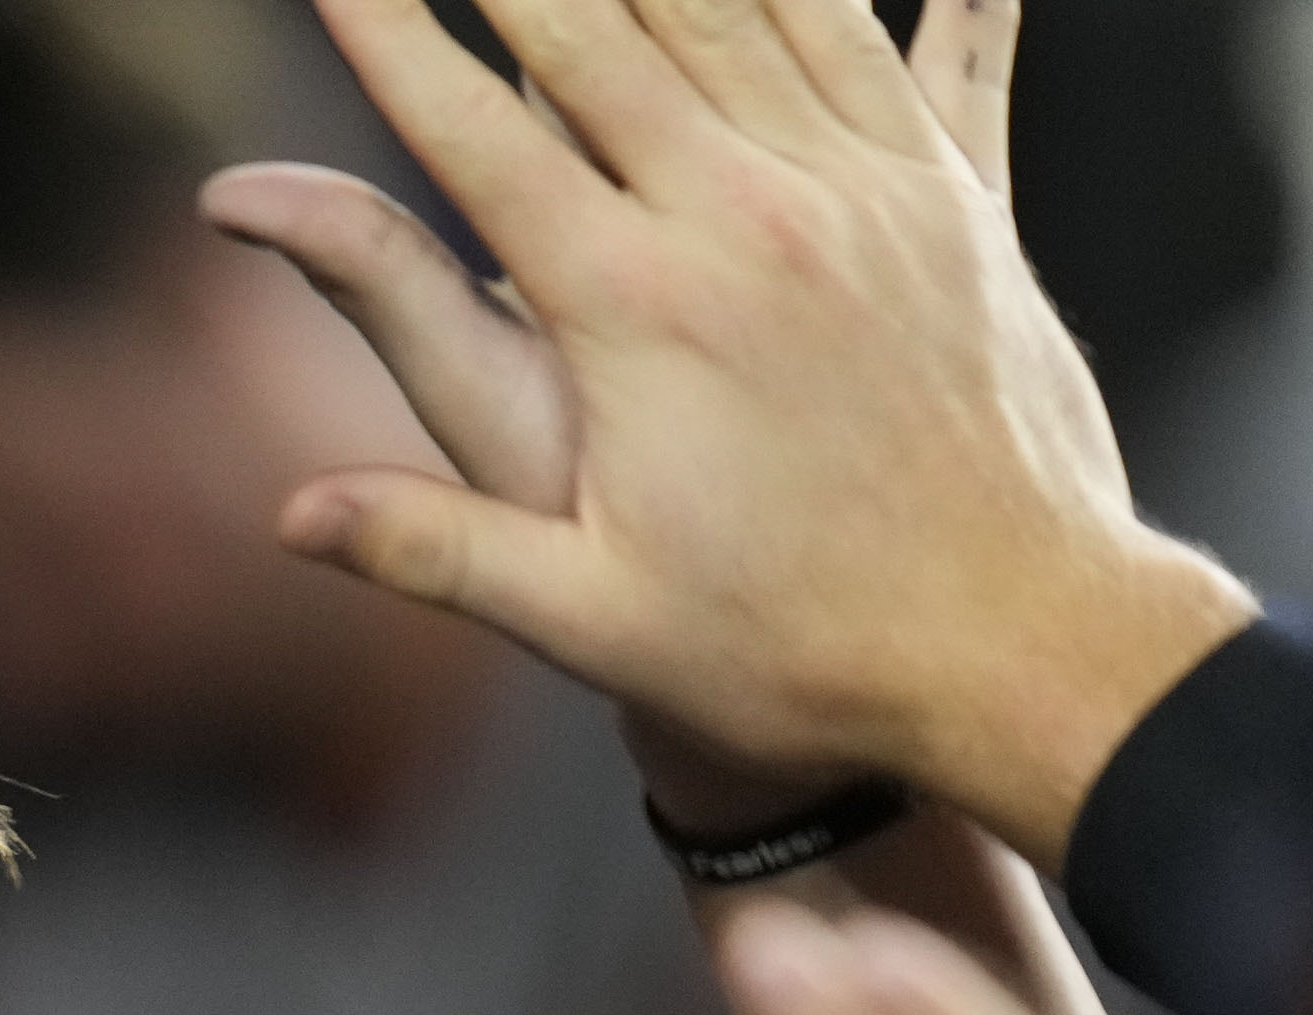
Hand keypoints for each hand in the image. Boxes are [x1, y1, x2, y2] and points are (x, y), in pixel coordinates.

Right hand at [201, 0, 1254, 862]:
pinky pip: (898, 40)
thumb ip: (434, 550)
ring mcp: (867, 192)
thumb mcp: (590, 618)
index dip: (394, 47)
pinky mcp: (957, 199)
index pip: (480, 140)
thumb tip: (294, 516)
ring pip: (751, 6)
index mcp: (641, 312)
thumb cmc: (791, 652)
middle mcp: (753, 221)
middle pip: (606, 34)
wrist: (1017, 650)